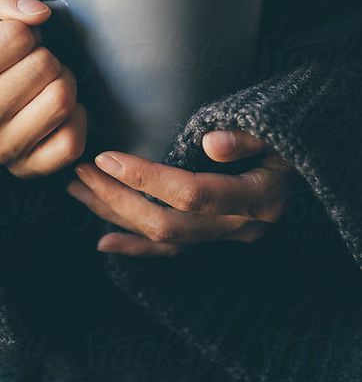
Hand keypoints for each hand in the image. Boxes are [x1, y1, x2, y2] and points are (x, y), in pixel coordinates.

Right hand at [0, 0, 86, 176]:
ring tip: (42, 81)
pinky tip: (55, 107)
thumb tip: (39, 15)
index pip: (19, 37)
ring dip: (63, 81)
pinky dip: (76, 118)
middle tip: (30, 60)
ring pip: (62, 101)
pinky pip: (72, 144)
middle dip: (47, 53)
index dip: (25, 29)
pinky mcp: (23, 170)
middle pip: (45, 67)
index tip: (9, 39)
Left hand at [67, 130, 294, 255]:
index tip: (106, 157)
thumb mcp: (277, 130)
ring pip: (163, 238)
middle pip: (168, 222)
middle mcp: (241, 227)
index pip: (192, 194)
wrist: (305, 164)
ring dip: (115, 216)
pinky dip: (135, 247)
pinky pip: (171, 251)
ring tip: (77, 191)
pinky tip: (102, 240)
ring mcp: (227, 238)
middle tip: (80, 170)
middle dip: (117, 198)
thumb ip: (247, 136)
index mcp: (258, 197)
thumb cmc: (288, 139)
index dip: (145, 178)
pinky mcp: (215, 239)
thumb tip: (211, 144)